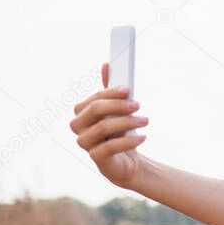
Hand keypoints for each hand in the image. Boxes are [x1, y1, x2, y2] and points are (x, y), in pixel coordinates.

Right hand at [70, 63, 147, 188]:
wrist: (126, 160)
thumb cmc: (120, 131)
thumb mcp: (118, 109)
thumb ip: (111, 90)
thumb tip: (106, 64)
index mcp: (81, 112)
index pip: (95, 98)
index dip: (111, 93)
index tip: (129, 90)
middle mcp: (78, 126)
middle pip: (95, 110)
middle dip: (118, 105)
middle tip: (138, 105)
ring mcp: (84, 143)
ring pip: (102, 128)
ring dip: (126, 123)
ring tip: (145, 120)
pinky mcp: (95, 158)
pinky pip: (109, 148)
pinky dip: (127, 142)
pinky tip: (143, 137)